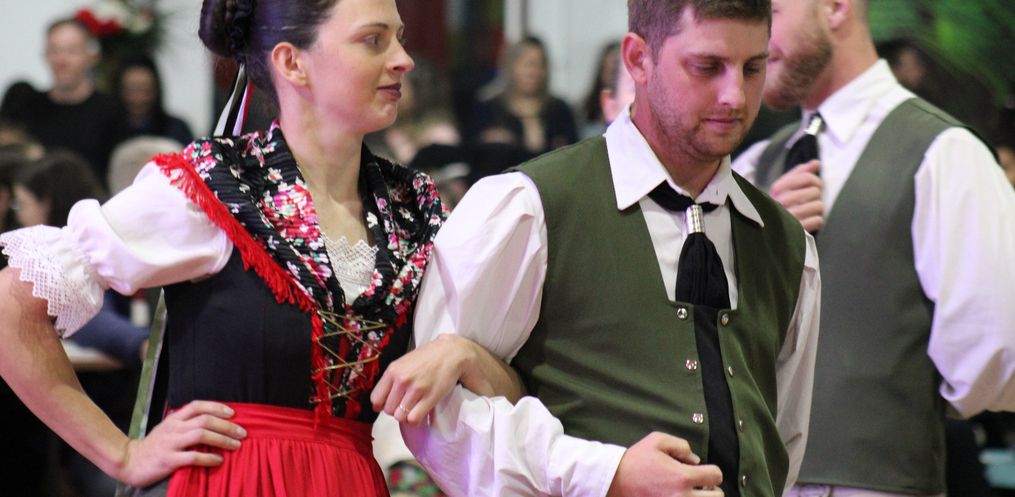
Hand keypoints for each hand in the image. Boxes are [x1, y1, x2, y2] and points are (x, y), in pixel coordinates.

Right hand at [115, 401, 245, 486]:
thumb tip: (212, 421)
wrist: (129, 462)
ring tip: (236, 445)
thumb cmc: (154, 446)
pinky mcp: (168, 460)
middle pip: (205, 420)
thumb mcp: (167, 429)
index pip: (197, 405)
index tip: (233, 413)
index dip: (216, 407)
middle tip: (242, 432)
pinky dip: (209, 458)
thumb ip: (185, 424)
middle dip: (227, 425)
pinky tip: (219, 460)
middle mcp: (173, 428)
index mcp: (173, 419)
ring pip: (201, 435)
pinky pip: (193, 457)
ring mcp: (170, 444)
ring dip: (222, 439)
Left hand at [370, 334, 471, 424]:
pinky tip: (419, 412)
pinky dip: (415, 420)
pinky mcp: (430, 398)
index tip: (389, 404)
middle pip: (388, 410)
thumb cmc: (426, 358)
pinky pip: (413, 419)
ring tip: (412, 408)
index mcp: (392, 371)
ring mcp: (416, 390)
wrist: (450, 353)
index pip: (375, 399)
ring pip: (400, 416)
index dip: (381, 405)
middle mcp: (402, 380)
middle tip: (404, 404)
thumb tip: (379, 403)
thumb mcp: (403, 363)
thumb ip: (391, 380)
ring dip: (405, 416)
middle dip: (395, 410)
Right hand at [606, 432, 723, 496]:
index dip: (712, 471)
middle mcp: (682, 496)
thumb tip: (695, 460)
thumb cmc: (636, 460)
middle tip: (700, 485)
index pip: (715, 475)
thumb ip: (681, 445)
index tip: (703, 471)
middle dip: (711, 489)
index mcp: (682, 476)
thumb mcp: (657, 440)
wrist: (614, 481)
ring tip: (692, 493)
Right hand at [770, 159, 824, 232]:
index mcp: (777, 189)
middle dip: (816, 195)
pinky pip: (818, 220)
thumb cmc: (779, 205)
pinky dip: (816, 221)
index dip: (815, 181)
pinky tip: (808, 221)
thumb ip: (799, 173)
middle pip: (815, 191)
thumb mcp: (783, 187)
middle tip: (809, 200)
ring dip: (817, 209)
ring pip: (819, 206)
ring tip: (808, 211)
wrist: (766, 228)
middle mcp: (781, 202)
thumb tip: (816, 163)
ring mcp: (788, 217)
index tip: (814, 185)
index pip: (807, 178)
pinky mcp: (796, 231)